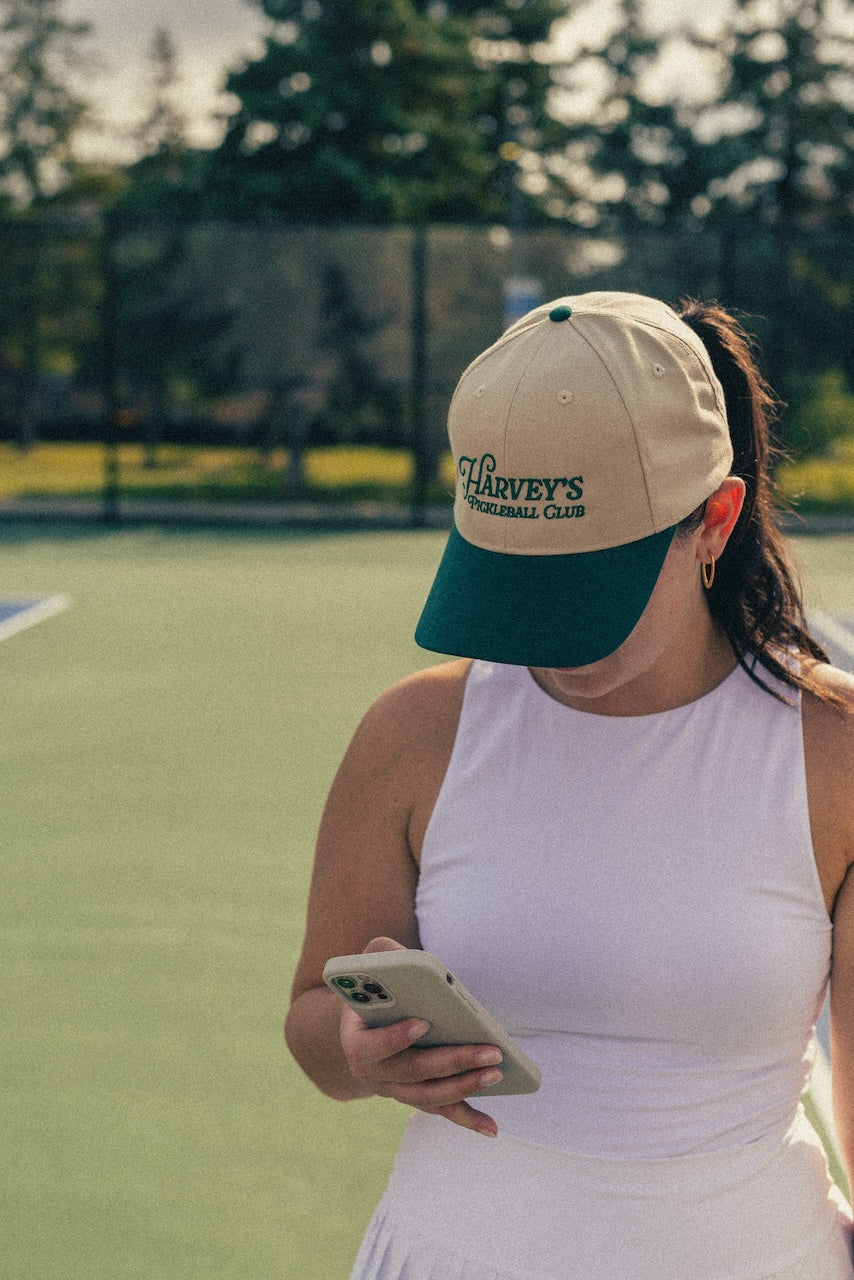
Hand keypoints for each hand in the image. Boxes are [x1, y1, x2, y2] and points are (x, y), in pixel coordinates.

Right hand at [338, 937, 501, 1137]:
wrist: (364, 1029)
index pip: (372, 1046)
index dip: (396, 1038)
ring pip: (430, 1097)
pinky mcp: (418, 1098)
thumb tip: (396, 954)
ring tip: (497, 1072)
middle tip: (490, 1051)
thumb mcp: (368, 969)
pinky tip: (493, 1127)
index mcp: (356, 1041)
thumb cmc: (373, 992)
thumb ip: (379, 956)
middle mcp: (374, 1074)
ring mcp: (396, 1091)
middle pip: (413, 1074)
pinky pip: (443, 1112)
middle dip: (453, 1063)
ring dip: (465, 1087)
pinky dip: (468, 1120)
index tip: (423, 1022)